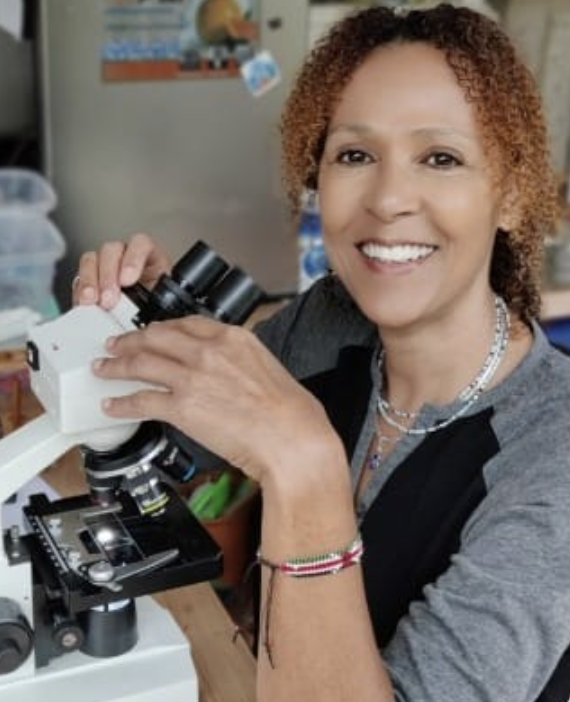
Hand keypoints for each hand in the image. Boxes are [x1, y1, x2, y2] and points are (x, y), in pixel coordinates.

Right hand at [73, 233, 171, 308]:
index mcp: (149, 257)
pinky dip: (80, 290)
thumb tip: (151, 310)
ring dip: (90, 280)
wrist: (143, 318)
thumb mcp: (163, 302)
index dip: (133, 258)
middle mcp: (125, 257)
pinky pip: (79, 277)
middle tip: (109, 298)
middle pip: (111, 250)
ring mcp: (105, 266)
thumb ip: (157, 300)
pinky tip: (84, 303)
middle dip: (108, 275)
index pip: (140, 243)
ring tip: (93, 301)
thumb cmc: (157, 307)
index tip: (128, 279)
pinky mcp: (89, 280)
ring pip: (92, 259)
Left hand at [92, 315, 341, 484]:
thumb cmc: (288, 410)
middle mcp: (208, 351)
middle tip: (117, 344)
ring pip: (141, 363)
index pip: (185, 323)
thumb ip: (238, 360)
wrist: (291, 438)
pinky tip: (112, 405)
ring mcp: (192, 377)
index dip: (161, 328)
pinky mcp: (182, 408)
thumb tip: (223, 369)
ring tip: (104, 368)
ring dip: (116, 366)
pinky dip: (121, 404)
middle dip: (130, 340)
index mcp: (232, 337)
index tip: (152, 332)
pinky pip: (141, 401)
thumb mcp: (266, 366)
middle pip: (156, 336)